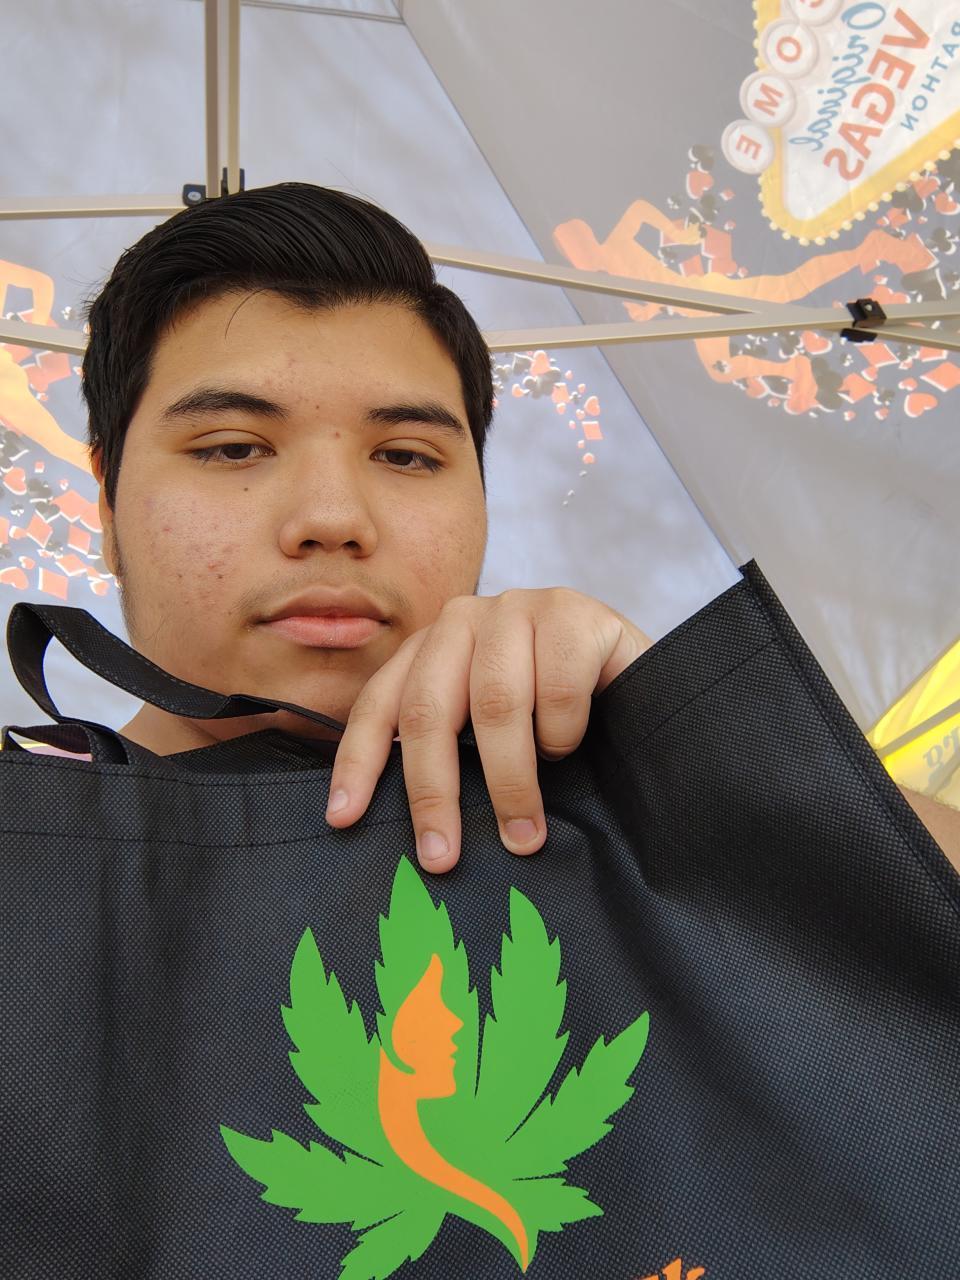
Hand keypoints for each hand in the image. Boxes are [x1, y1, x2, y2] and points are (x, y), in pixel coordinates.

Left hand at [325, 588, 652, 873]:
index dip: (358, 762)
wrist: (641, 680)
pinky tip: (572, 744)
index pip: (381, 704)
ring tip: (524, 832)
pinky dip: (563, 734)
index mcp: (432, 646)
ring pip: (496, 705)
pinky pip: (557, 690)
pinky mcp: (576, 613)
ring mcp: (520, 607)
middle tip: (442, 858)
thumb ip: (449, 753)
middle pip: (429, 710)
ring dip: (510, 780)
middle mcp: (465, 618)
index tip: (344, 820)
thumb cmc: (557, 718)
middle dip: (433, 792)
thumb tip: (403, 828)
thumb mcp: (491, 733)